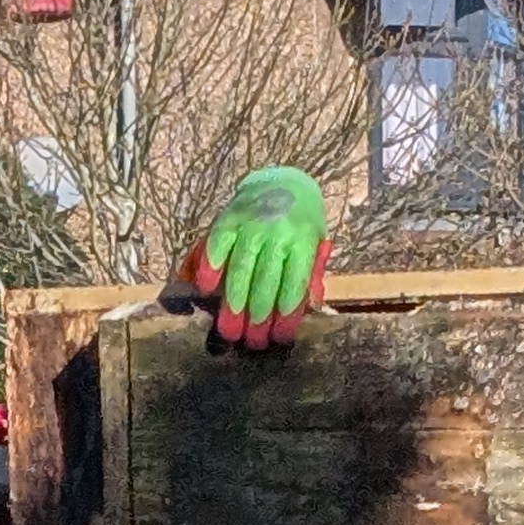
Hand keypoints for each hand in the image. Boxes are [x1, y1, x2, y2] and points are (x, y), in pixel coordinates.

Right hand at [182, 166, 327, 351]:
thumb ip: (313, 273)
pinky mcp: (229, 218)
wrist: (284, 181)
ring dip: (234, 303)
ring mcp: (252, 224)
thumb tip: (313, 305)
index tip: (278, 339)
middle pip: (266, 282)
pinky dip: (210, 267)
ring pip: (241, 269)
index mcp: (303, 241)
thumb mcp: (317, 244)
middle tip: (250, 343)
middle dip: (258, 317)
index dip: (286, 315)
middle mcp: (278, 232)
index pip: (293, 285)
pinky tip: (206, 291)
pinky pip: (217, 245)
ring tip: (229, 331)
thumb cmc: (301, 222)